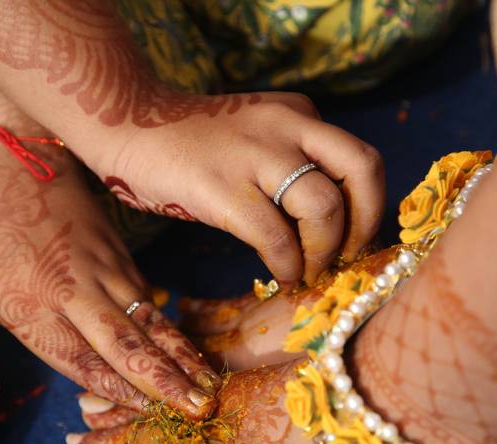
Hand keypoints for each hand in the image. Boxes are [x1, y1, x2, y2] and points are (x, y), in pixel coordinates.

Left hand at [0, 52, 219, 419]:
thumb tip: (82, 364)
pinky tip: (189, 348)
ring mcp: (102, 269)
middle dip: (167, 382)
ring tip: (210, 383)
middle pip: (127, 345)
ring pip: (148, 320)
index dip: (119, 391)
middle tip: (200, 409)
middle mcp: (74, 290)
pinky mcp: (118, 254)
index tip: (149, 415)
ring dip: (182, 357)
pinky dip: (169, 327)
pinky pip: (146, 297)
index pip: (82, 359)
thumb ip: (34, 327)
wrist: (15, 151)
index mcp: (31, 302)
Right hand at [91, 90, 384, 285]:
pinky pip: (276, 237)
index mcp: (298, 114)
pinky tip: (280, 276)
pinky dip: (287, 265)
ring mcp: (255, 155)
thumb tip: (329, 224)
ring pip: (324, 206)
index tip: (356, 240)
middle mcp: (287, 126)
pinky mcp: (223, 188)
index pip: (358, 159)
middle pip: (362, 170)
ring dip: (325, 251)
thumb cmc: (190, 144)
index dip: (368, 207)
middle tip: (347, 256)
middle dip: (365, 223)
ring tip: (309, 271)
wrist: (128, 125)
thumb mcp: (255, 135)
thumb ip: (291, 161)